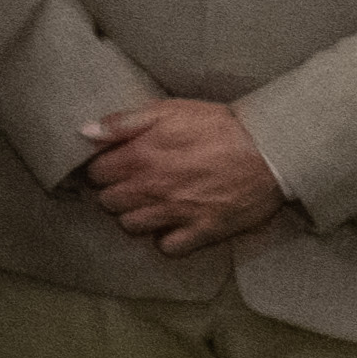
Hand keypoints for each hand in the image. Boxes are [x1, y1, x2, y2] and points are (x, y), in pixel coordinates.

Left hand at [79, 95, 287, 251]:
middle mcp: (153, 188)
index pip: (96, 174)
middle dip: (115, 193)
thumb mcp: (169, 110)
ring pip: (130, 227)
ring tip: (151, 204)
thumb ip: (124, 122)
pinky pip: (167, 248)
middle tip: (133, 184)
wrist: (271, 151)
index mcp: (142, 157)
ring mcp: (177, 213)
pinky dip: (166, 240)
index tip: (115, 165)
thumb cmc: (219, 126)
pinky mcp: (203, 231)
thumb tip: (85, 131)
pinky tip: (173, 224)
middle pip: (108, 203)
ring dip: (135, 216)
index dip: (102, 169)